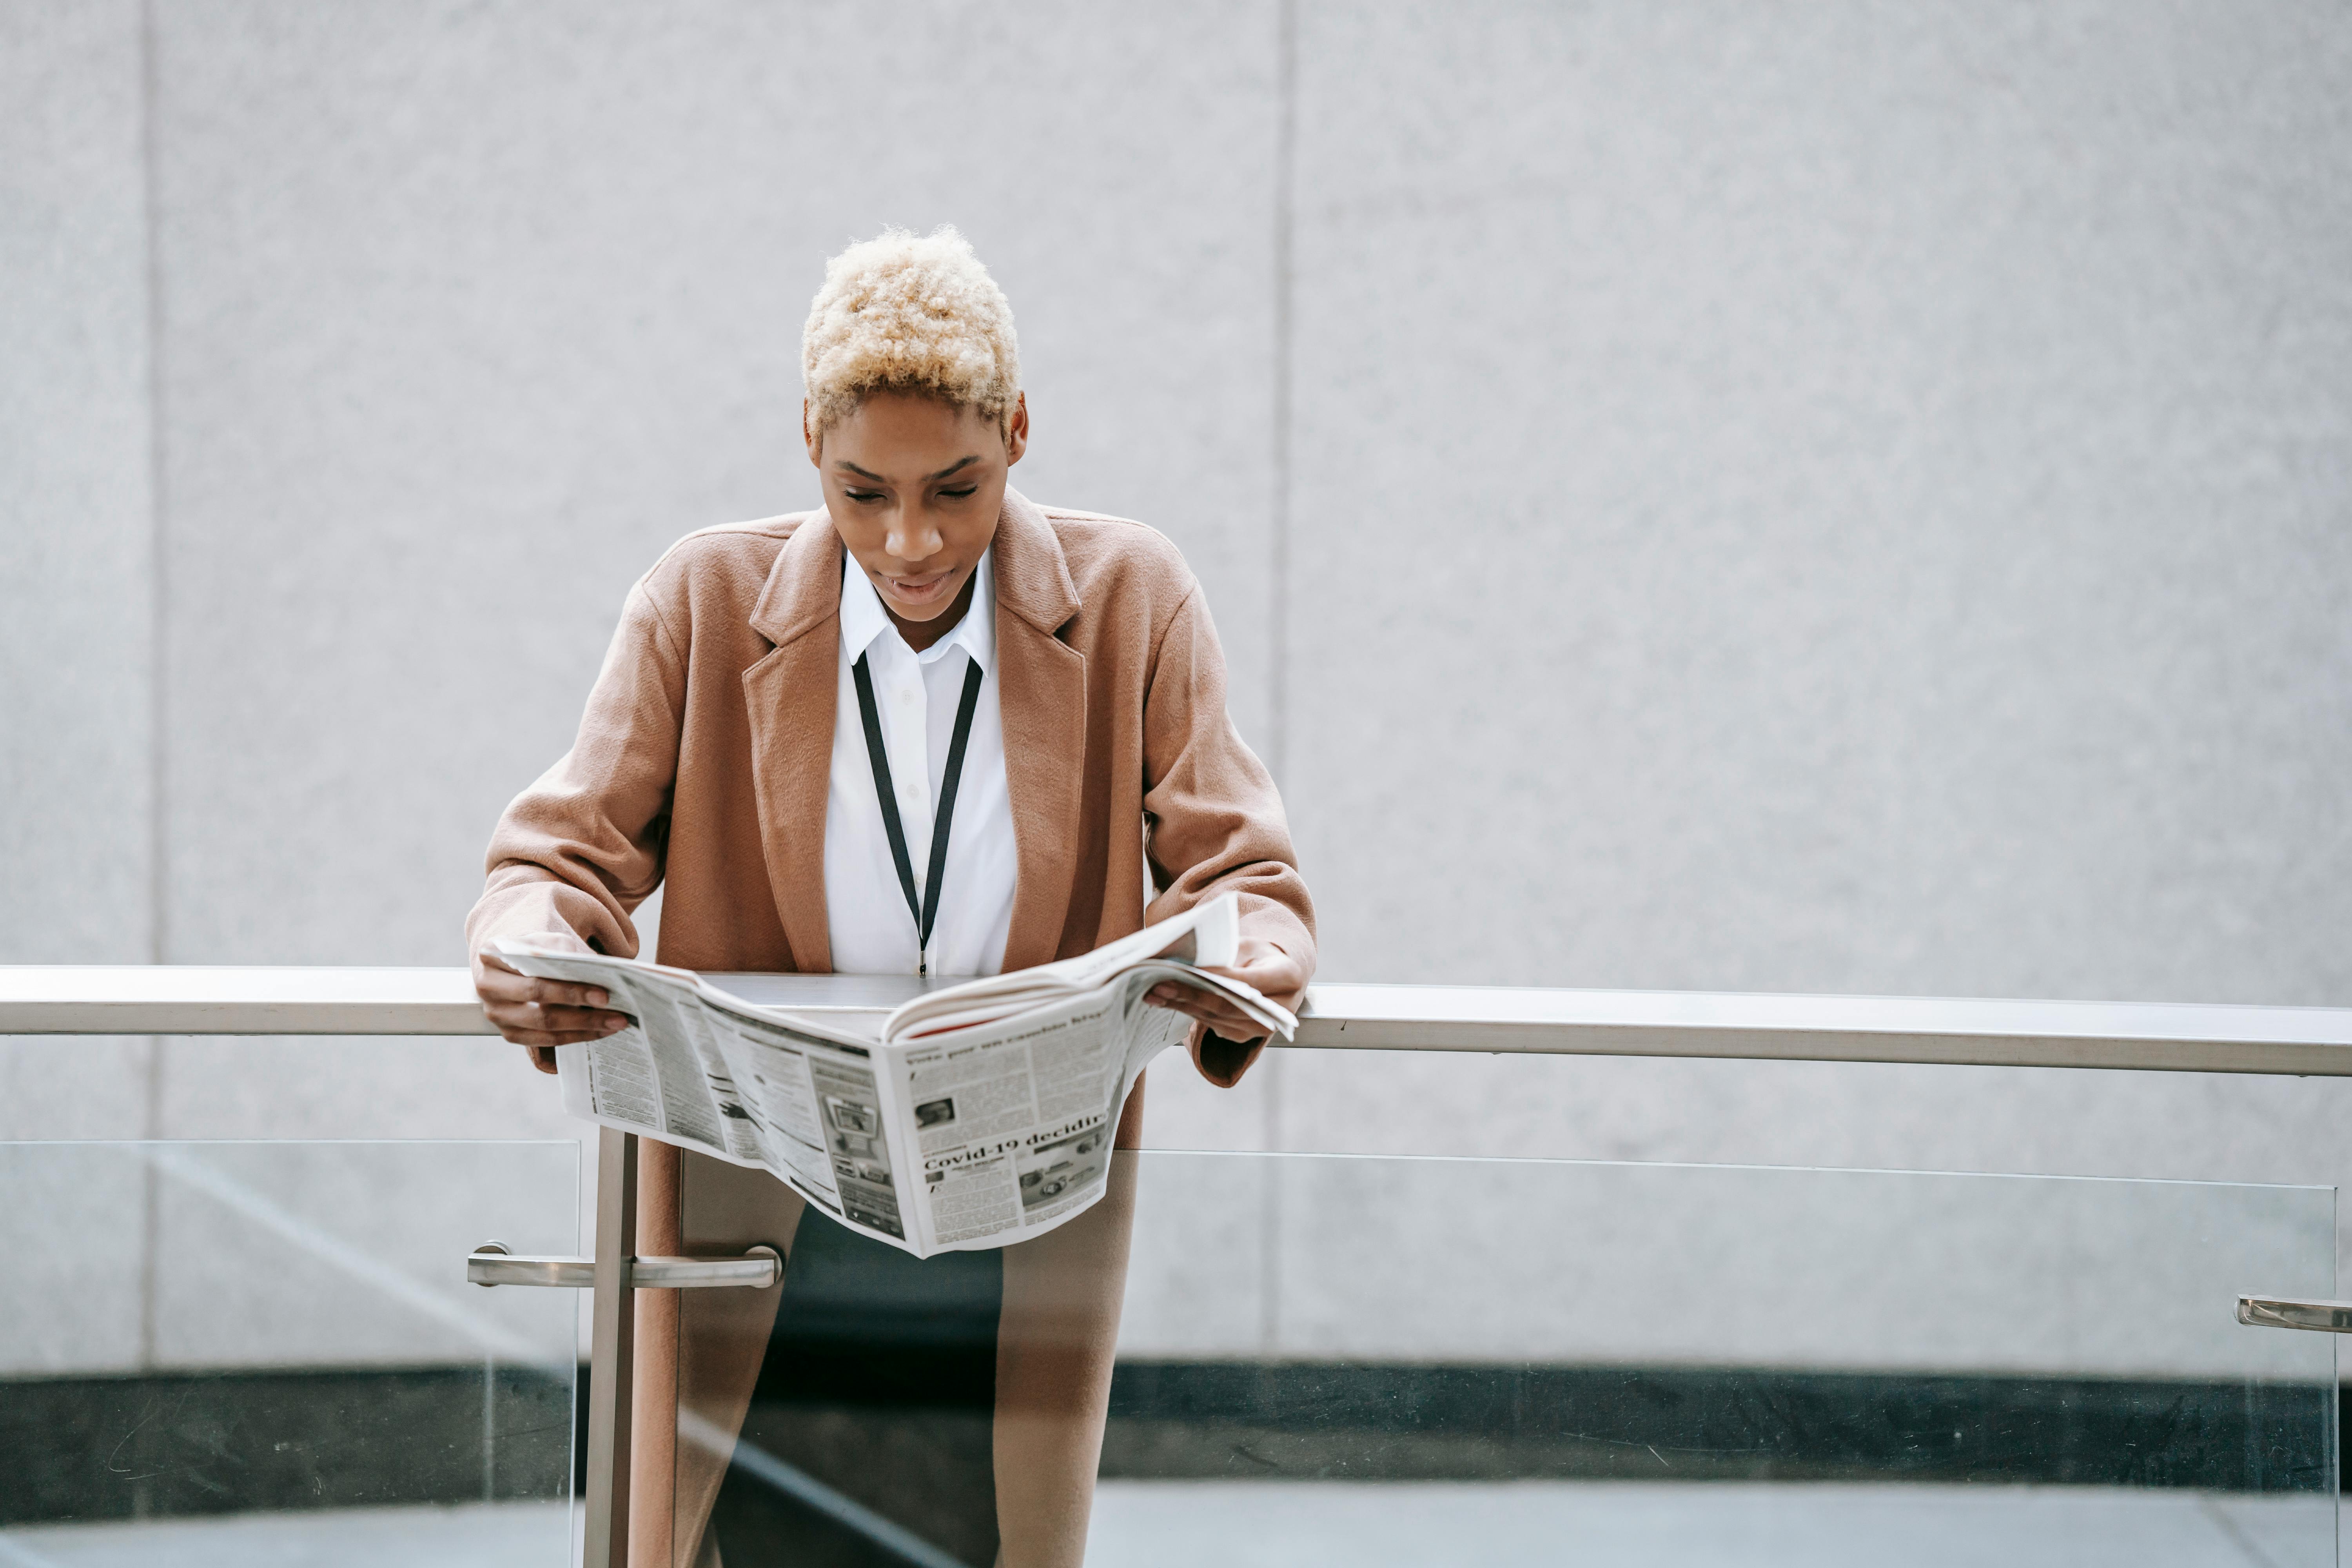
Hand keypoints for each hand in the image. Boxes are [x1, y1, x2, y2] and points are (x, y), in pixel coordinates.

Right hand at [472, 930, 632, 1074]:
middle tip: (617, 1014)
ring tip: (615, 1023)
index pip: (536, 979)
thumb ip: (565, 952)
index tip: (604, 995)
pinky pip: (544, 1041)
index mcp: (493, 956)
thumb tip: (595, 971)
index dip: (570, 991)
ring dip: (584, 1028)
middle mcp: (488, 987)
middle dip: (582, 1014)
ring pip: (544, 1028)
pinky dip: (575, 1036)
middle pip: (540, 1008)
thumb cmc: (537, 948)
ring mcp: (496, 1014)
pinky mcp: (509, 1033)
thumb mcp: (548, 940)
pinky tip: (600, 1031)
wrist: (516, 960)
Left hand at [1144, 936, 1306, 1044]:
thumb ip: (1223, 953)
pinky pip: (1212, 1025)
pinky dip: (1188, 1012)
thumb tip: (1184, 961)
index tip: (1190, 970)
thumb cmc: (1257, 953)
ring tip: (1154, 991)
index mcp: (1288, 976)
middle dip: (1191, 994)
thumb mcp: (1246, 944)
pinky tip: (1166, 1001)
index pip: (1251, 981)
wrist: (1274, 973)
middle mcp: (1280, 1008)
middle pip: (1229, 1005)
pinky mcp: (1243, 1036)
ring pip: (1216, 1018)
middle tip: (1159, 984)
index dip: (1219, 978)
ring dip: (1182, 1005)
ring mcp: (1262, 1027)